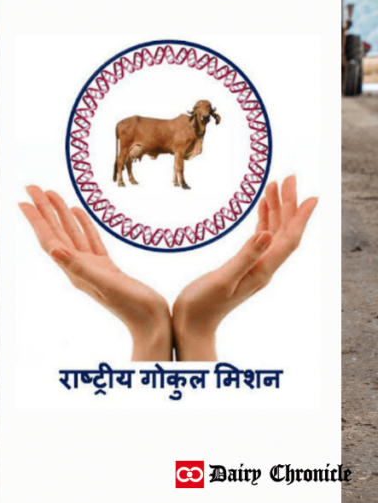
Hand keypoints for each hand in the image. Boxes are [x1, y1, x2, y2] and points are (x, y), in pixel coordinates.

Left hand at [19, 186, 171, 360]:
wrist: (152, 324)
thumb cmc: (132, 307)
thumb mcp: (105, 284)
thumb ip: (80, 268)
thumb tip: (53, 251)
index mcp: (75, 270)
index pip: (50, 239)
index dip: (36, 220)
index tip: (23, 199)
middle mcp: (79, 267)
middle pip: (56, 232)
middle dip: (43, 209)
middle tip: (31, 185)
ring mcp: (92, 267)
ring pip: (72, 233)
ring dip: (60, 213)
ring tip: (50, 193)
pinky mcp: (107, 268)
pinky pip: (90, 240)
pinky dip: (83, 225)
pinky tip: (78, 212)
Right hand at [172, 175, 317, 360]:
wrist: (192, 324)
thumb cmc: (202, 305)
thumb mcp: (222, 280)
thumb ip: (244, 258)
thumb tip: (265, 234)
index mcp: (262, 270)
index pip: (288, 239)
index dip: (300, 217)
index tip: (311, 196)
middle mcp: (263, 268)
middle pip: (283, 232)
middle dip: (288, 204)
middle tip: (288, 177)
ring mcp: (254, 267)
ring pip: (272, 233)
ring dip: (276, 209)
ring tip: (274, 185)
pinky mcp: (243, 266)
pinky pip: (260, 239)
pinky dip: (262, 220)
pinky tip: (260, 209)